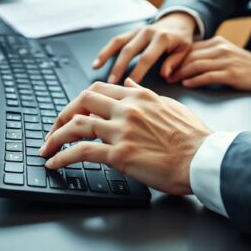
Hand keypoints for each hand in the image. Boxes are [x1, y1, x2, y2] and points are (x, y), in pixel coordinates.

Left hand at [38, 79, 211, 194]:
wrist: (203, 158)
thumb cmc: (193, 138)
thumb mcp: (169, 106)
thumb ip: (146, 97)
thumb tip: (131, 88)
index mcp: (139, 95)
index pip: (100, 89)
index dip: (81, 101)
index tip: (74, 112)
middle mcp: (127, 108)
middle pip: (82, 100)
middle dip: (63, 114)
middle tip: (55, 128)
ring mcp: (122, 129)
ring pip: (76, 125)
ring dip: (56, 136)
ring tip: (47, 147)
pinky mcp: (119, 153)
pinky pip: (81, 151)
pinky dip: (62, 156)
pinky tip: (55, 162)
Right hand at [92, 12, 196, 83]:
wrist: (178, 20)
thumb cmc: (182, 39)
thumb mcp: (185, 50)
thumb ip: (175, 62)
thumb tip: (165, 75)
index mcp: (162, 38)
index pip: (147, 57)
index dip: (137, 71)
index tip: (129, 83)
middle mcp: (147, 32)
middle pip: (129, 50)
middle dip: (119, 66)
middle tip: (111, 82)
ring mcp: (137, 31)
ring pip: (119, 42)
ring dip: (106, 55)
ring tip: (96, 67)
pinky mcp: (131, 32)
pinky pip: (117, 40)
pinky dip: (106, 50)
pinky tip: (98, 61)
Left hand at [162, 36, 250, 92]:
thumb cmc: (244, 66)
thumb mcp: (226, 54)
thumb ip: (208, 55)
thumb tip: (185, 62)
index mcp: (217, 42)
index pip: (191, 48)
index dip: (175, 57)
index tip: (165, 66)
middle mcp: (220, 48)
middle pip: (191, 56)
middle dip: (175, 66)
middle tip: (164, 75)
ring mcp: (226, 60)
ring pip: (197, 65)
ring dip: (182, 73)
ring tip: (172, 80)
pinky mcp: (231, 73)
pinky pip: (209, 76)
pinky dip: (196, 80)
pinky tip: (187, 84)